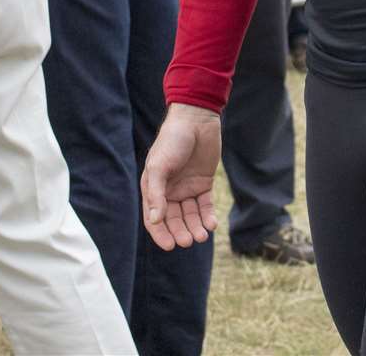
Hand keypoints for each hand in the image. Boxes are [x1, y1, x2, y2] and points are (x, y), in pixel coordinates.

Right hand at [140, 103, 220, 250]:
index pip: (154, 217)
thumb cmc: (172, 140)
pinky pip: (205, 205)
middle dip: (181, 232)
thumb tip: (154, 220)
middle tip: (189, 241)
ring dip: (195, 227)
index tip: (170, 246)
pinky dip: (208, 216)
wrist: (196, 119)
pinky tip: (211, 223)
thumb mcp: (159, 166)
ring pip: (191, 215)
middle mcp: (169, 190)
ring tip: (202, 235)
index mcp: (154, 187)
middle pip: (174, 219)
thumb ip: (156, 194)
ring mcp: (187, 187)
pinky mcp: (204, 183)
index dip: (160, 233)